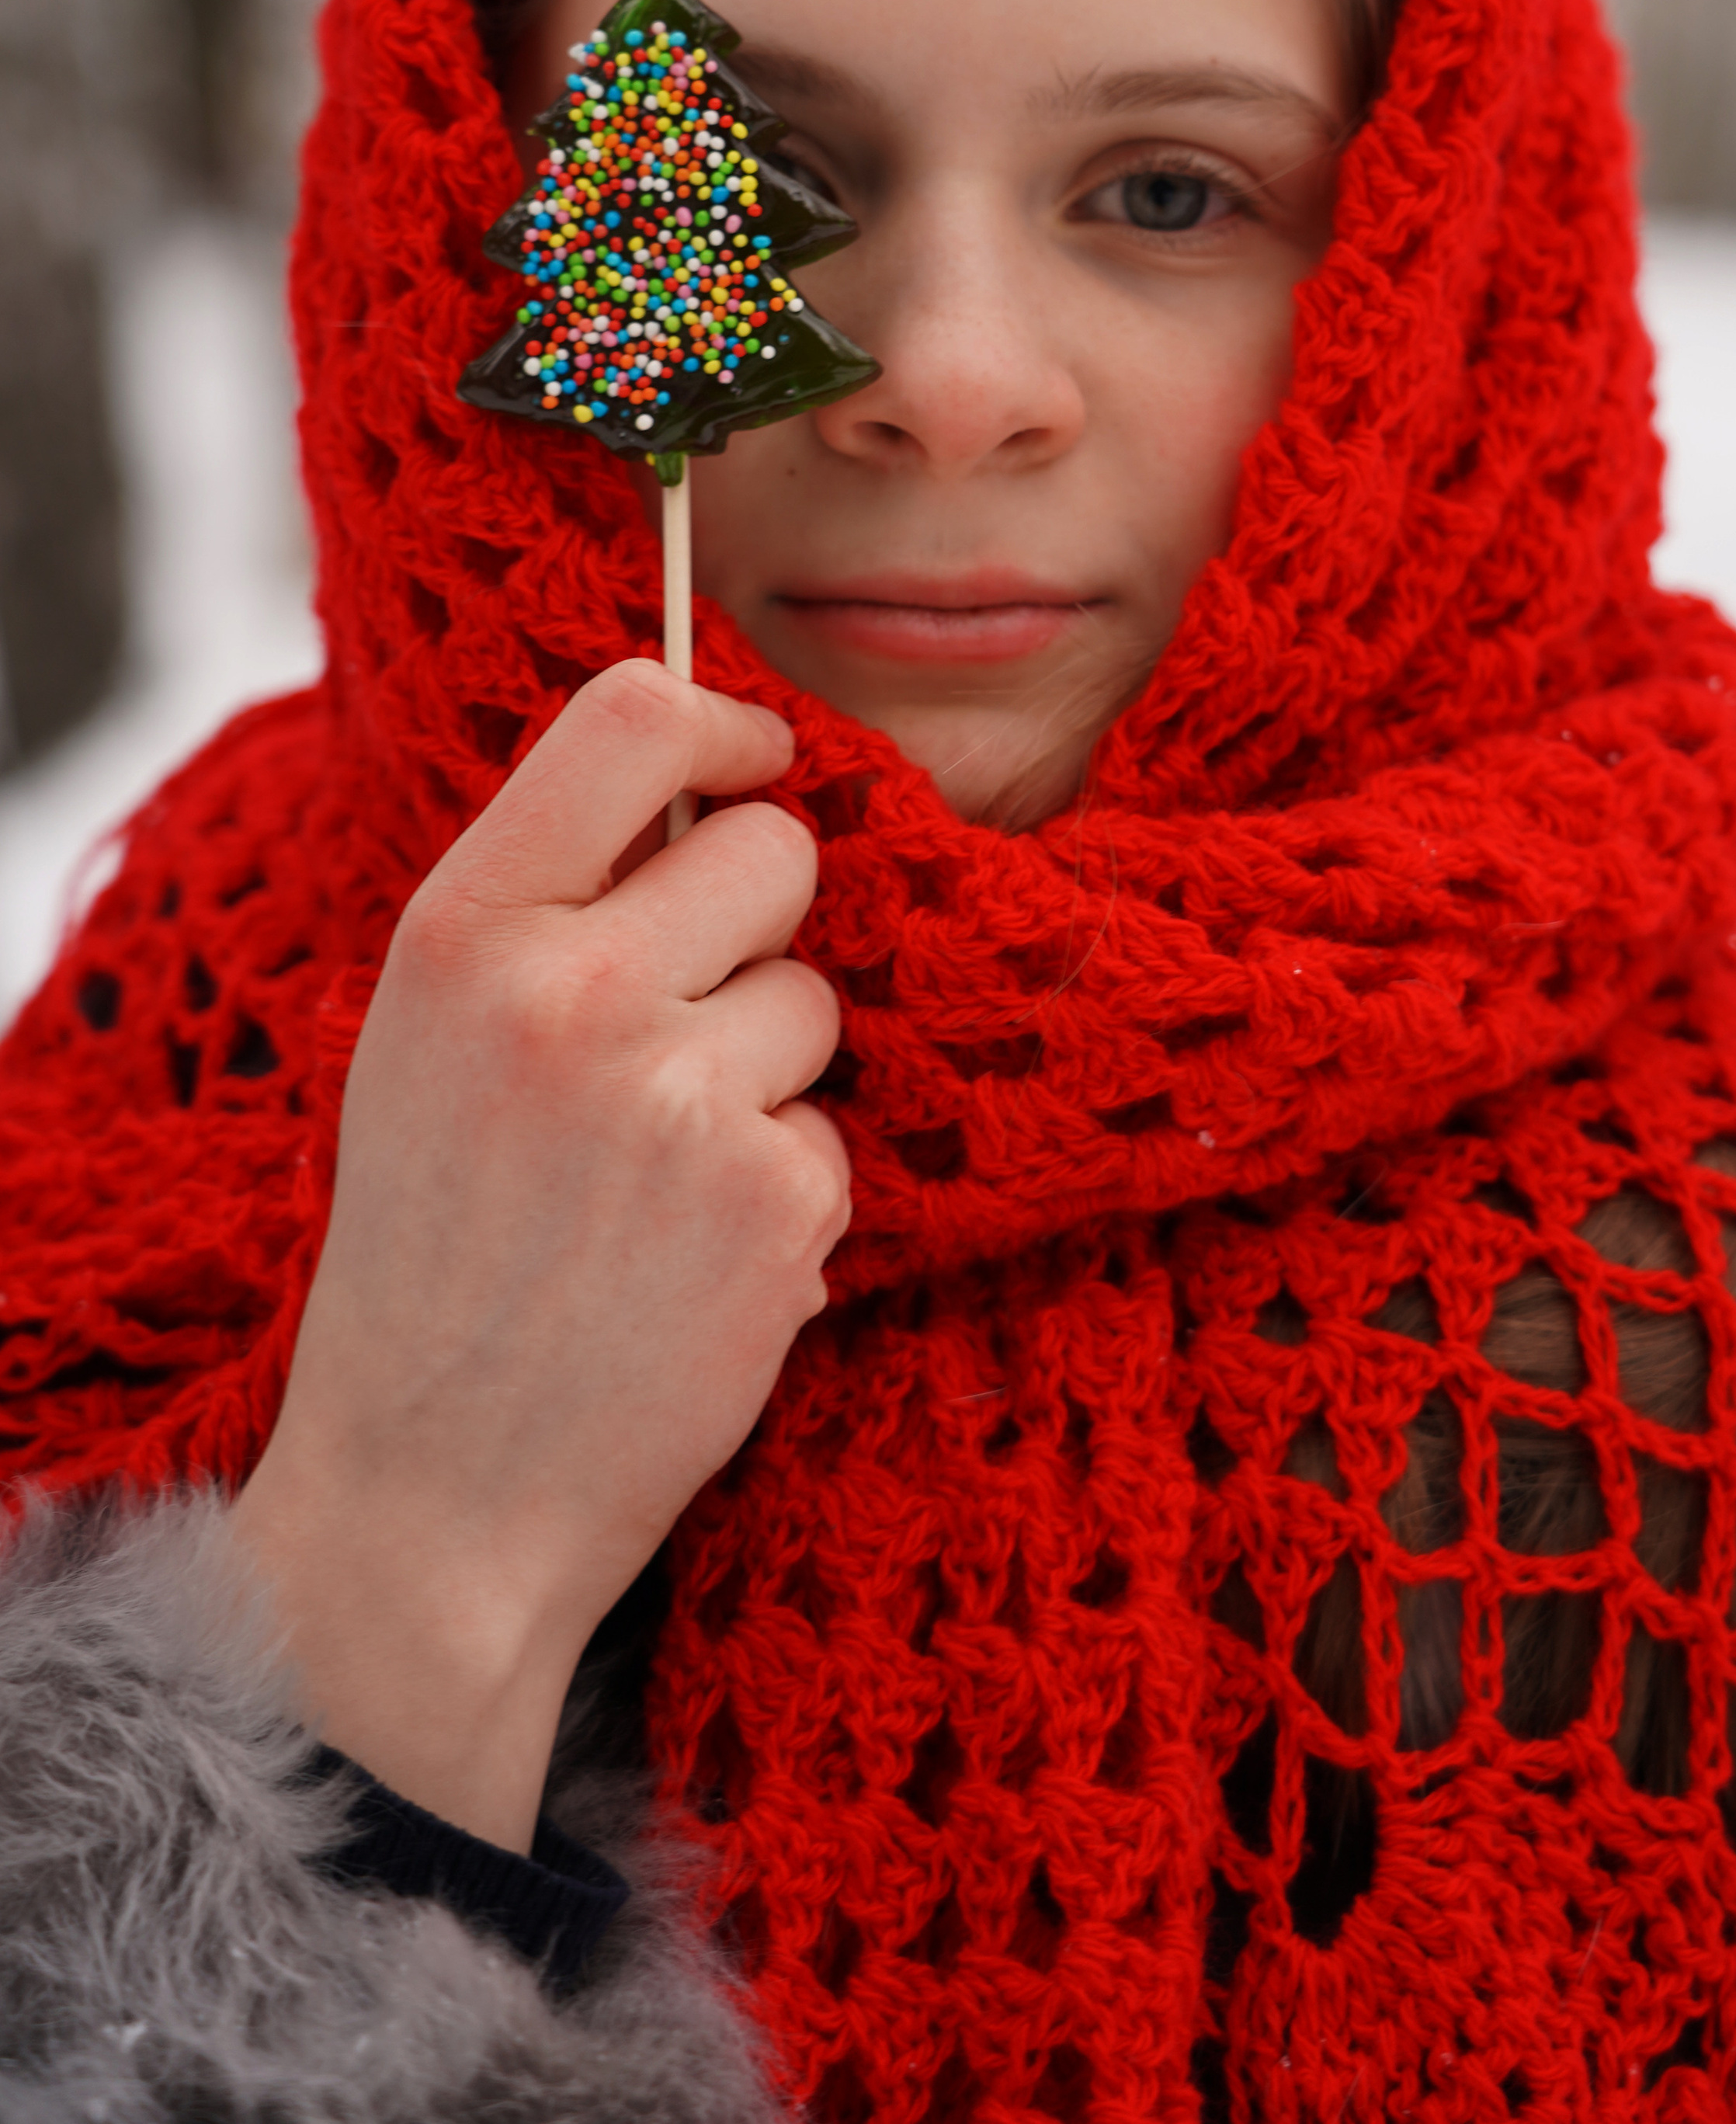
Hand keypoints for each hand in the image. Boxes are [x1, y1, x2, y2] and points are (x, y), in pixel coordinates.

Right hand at [230, 661, 846, 1847]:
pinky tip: (689, 1261)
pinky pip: (833, 1130)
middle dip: (756, 923)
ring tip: (654, 1178)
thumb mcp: (424, 1039)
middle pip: (773, 848)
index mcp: (463, 933)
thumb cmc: (433, 1254)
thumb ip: (545, 907)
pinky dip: (782, 1191)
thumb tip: (706, 782)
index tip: (752, 761)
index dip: (725, 721)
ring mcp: (681, 1099)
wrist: (431, 1500)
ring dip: (765, 1073)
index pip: (633, 714)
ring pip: (814, 997)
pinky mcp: (776, 1201)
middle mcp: (571, 993)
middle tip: (681, 1028)